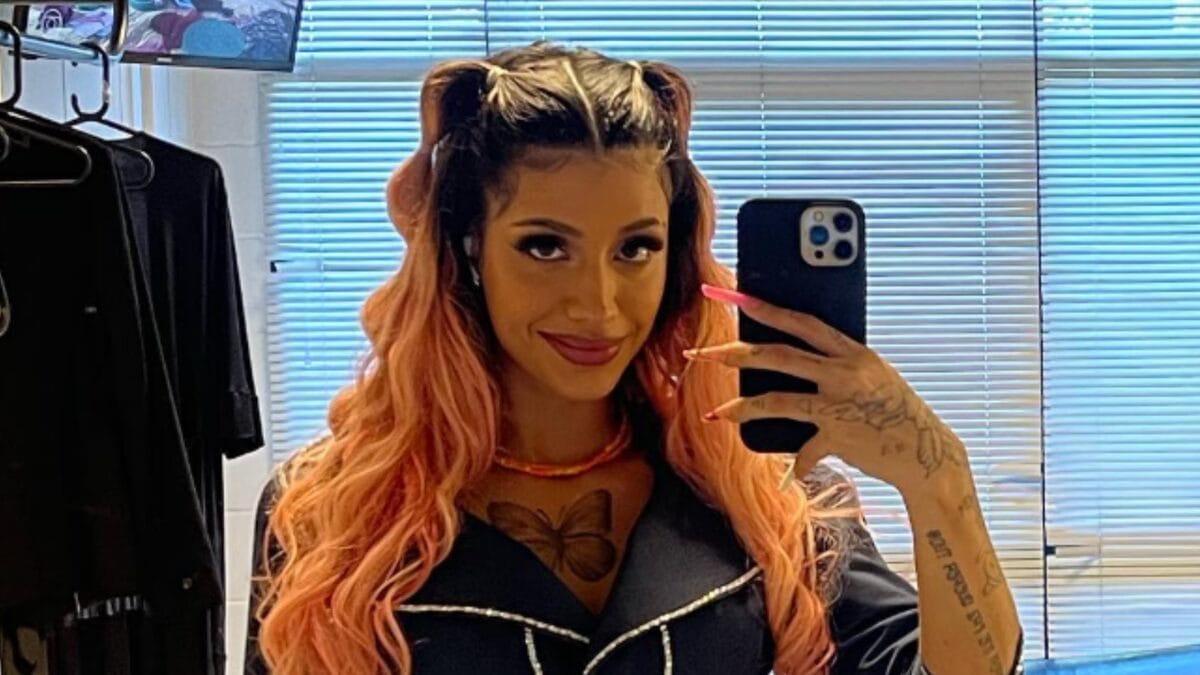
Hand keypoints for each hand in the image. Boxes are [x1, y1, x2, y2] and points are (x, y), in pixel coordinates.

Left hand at [685, 284, 971, 495]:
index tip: (733, 295)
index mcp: (854, 351)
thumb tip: (790, 360)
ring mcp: (841, 404)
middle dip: (734, 352)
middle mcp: (846, 372)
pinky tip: (790, 473)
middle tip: (702, 353)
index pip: (802, 321)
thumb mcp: (871, 377)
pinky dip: (796, 462)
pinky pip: (803, 449)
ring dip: (742, 407)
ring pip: (778, 399)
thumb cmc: (894, 412)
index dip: (765, 308)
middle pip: (778, 355)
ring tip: (715, 413)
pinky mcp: (839, 436)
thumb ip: (837, 365)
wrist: (927, 454)